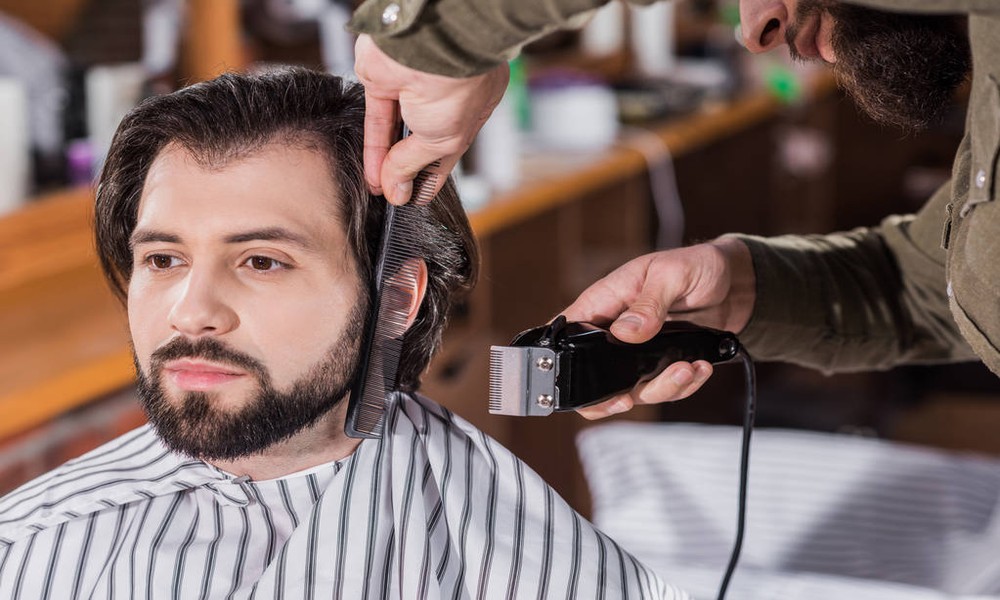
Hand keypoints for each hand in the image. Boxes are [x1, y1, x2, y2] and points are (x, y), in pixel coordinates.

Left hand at [354, 34, 509, 204]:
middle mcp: (444, 97)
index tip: (419, 198)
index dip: (433, 175)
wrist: (430, 47)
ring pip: (395, 132)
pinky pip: (377, 120)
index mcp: (473, 106)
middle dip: (408, 170)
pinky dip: (373, 147)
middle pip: (420, 142)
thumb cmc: (457, 86)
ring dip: (387, 163)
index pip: (450, 148)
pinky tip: (372, 173)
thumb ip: (414, 165)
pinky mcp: (383, 80)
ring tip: (381, 190)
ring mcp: (412, 88)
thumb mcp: (443, 140)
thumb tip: (397, 190)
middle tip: (397, 198)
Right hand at [561, 237, 755, 418]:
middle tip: (628, 400)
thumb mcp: (672, 275)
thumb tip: (624, 332)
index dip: (565, 362)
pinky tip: (699, 368)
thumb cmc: (698, 264)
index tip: (584, 384)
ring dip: (662, 387)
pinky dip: (684, 385)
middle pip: (594, 376)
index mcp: (605, 301)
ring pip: (634, 389)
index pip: (569, 333)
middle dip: (610, 396)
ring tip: (687, 369)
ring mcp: (639, 350)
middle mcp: (615, 330)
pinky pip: (664, 387)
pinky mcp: (663, 362)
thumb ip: (649, 304)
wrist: (736, 283)